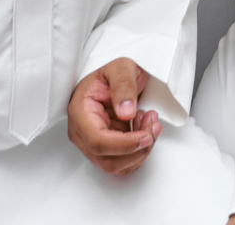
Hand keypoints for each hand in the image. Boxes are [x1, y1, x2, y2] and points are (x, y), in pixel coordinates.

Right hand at [66, 57, 159, 175]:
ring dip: (140, 151)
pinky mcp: (105, 149)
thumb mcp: (122, 68)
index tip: (147, 135)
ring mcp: (91, 144)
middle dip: (137, 148)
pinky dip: (139, 152)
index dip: (125, 145)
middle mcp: (81, 133)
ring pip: (117, 166)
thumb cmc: (115, 72)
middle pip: (107, 160)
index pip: (98, 142)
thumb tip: (125, 112)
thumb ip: (124, 86)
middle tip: (154, 125)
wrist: (117, 77)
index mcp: (80, 112)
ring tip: (150, 123)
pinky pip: (123, 164)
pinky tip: (144, 130)